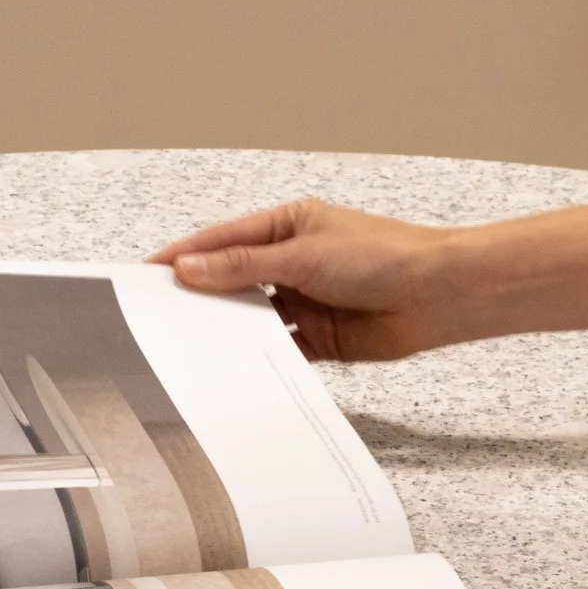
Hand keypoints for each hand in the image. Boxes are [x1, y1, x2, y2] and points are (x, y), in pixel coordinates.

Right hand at [149, 198, 457, 360]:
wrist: (438, 295)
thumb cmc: (386, 255)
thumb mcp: (302, 254)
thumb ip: (242, 265)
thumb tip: (190, 269)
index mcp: (287, 226)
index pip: (222, 240)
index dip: (185, 256)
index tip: (149, 271)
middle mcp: (292, 262)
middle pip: (232, 279)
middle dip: (200, 294)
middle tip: (159, 311)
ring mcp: (304, 299)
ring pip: (251, 315)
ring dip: (228, 326)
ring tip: (191, 340)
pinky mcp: (317, 336)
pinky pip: (275, 347)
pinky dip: (257, 354)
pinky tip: (235, 362)